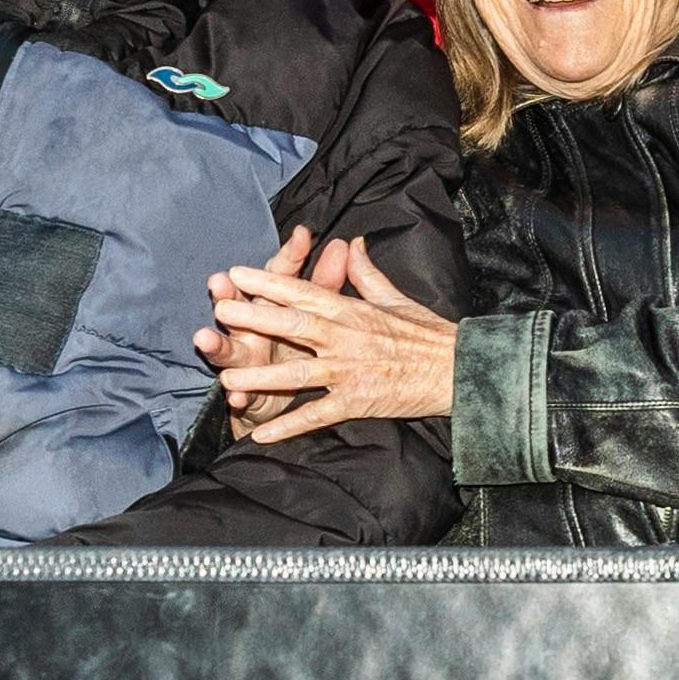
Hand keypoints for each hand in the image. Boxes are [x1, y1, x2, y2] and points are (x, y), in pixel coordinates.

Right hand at [195, 225, 329, 438]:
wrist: (283, 394)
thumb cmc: (298, 344)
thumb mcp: (318, 313)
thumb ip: (327, 282)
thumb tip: (345, 245)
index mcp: (272, 305)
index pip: (281, 277)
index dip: (291, 257)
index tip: (303, 237)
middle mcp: (253, 328)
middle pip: (241, 307)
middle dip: (229, 296)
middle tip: (218, 282)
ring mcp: (246, 360)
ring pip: (228, 349)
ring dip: (216, 344)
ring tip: (205, 337)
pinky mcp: (246, 392)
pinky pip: (240, 395)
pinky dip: (237, 395)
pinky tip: (235, 396)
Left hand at [212, 239, 458, 443]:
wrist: (460, 371)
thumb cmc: (429, 334)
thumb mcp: (396, 298)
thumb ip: (366, 274)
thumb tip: (351, 244)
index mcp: (353, 311)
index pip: (304, 293)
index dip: (269, 283)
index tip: (238, 273)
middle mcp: (346, 338)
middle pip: (293, 326)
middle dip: (254, 318)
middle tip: (219, 311)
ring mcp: (350, 371)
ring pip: (298, 374)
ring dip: (261, 377)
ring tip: (227, 379)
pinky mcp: (358, 402)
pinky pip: (317, 415)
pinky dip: (289, 426)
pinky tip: (261, 435)